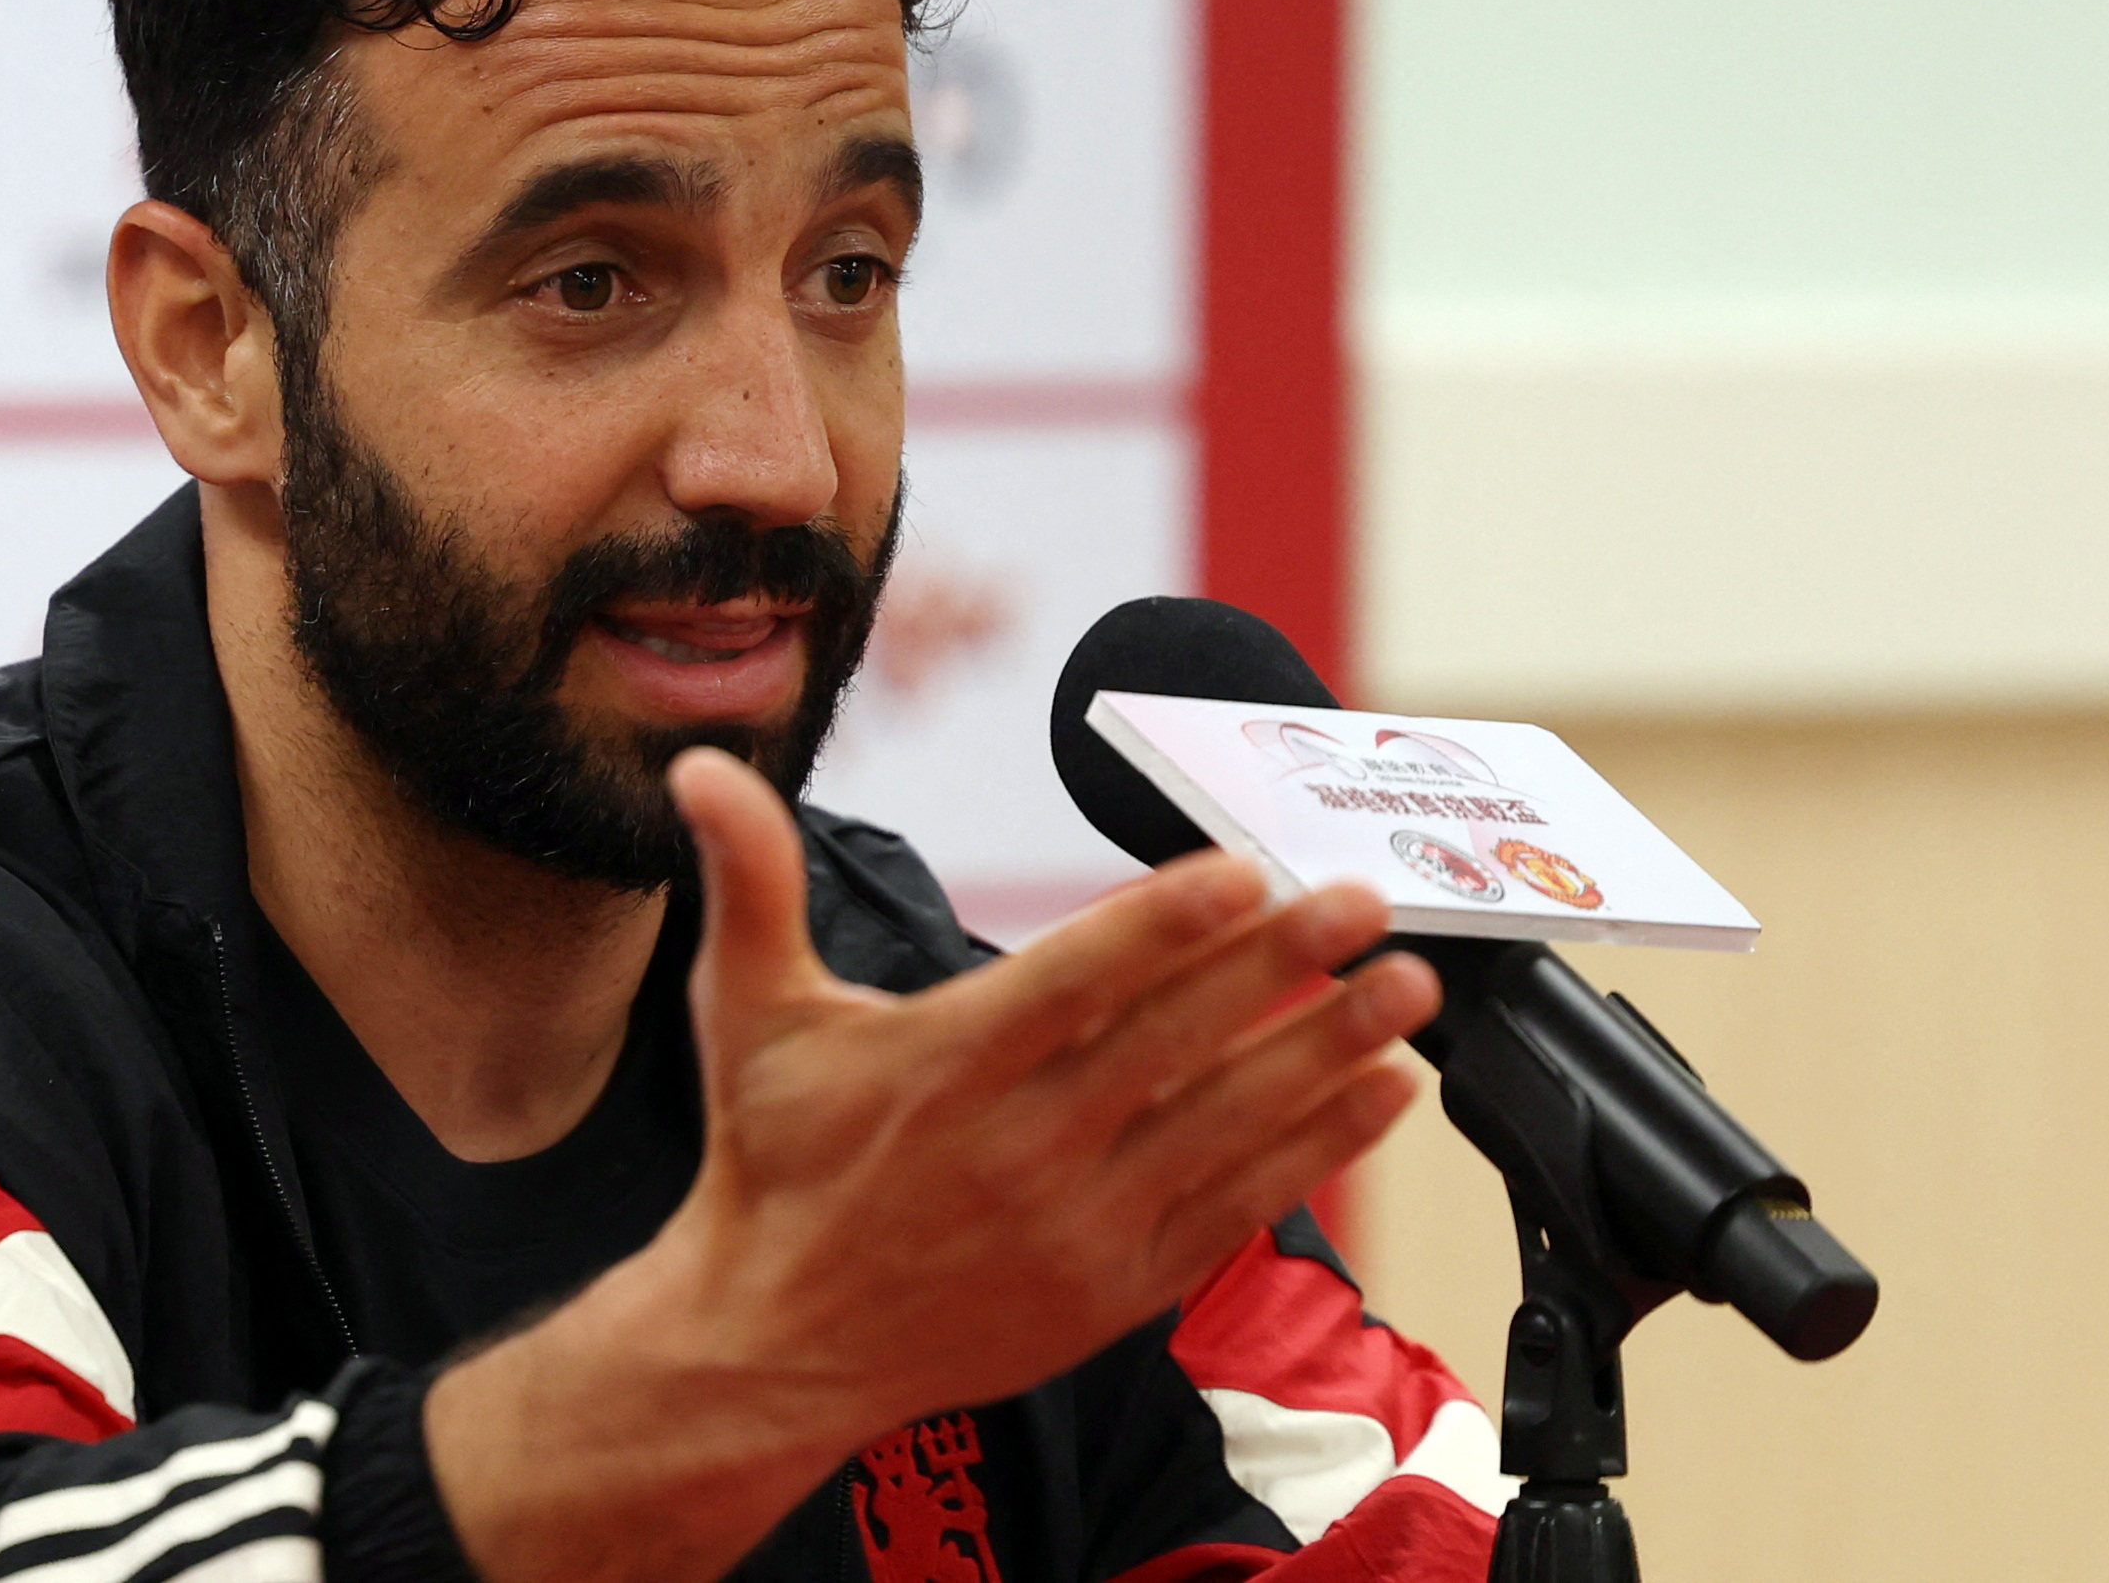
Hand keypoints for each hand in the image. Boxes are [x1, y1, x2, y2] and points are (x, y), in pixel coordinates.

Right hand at [428, 749, 1437, 1582]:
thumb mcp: (742, 1012)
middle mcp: (1018, 1147)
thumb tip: (701, 766)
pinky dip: (1314, 1150)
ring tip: (1407, 987)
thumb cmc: (770, 1161)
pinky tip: (1379, 1095)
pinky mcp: (1116, 1287)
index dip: (1159, 924)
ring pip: (1224, 1123)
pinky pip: (1235, 1207)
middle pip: (1173, 1043)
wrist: (777, 1342)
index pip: (1070, 982)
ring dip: (1326, 1051)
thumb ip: (748, 880)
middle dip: (1280, 967)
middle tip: (1365, 903)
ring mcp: (1076, 1224)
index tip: (1241, 872)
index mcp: (940, 1068)